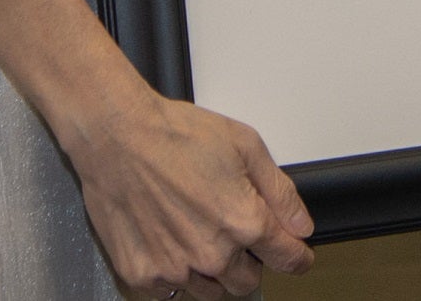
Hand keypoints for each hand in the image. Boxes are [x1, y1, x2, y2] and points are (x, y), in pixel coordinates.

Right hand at [61, 87, 313, 295]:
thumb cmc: (176, 134)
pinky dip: (178, 272)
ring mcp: (175, 269)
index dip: (297, 256)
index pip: (287, 258)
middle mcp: (211, 254)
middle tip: (236, 232)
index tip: (297, 255)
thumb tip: (301, 225)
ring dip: (215, 271)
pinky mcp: (143, 275)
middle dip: (250, 261)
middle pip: (248, 282)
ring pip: (211, 291)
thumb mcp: (245, 145)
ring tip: (200, 232)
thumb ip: (280, 191)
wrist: (119, 137)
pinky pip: (172, 290)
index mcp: (243, 221)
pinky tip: (172, 241)